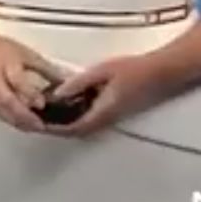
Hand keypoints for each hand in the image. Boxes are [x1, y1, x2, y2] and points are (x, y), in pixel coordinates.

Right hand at [0, 32, 65, 132]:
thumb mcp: (26, 53)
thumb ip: (44, 68)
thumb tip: (65, 81)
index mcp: (6, 64)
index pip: (17, 81)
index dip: (29, 93)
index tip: (42, 103)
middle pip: (7, 100)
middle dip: (24, 115)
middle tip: (40, 125)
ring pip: (1, 109)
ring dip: (17, 121)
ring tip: (33, 128)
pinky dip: (10, 120)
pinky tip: (21, 126)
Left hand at [43, 54, 170, 136]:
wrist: (162, 73)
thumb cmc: (135, 70)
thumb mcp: (101, 71)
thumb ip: (78, 83)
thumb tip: (57, 93)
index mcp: (102, 112)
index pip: (74, 128)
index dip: (54, 129)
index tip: (38, 123)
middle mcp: (107, 119)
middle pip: (77, 131)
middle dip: (57, 128)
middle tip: (39, 118)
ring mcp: (113, 117)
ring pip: (84, 127)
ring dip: (66, 123)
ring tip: (49, 112)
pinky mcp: (116, 111)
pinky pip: (92, 120)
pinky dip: (76, 116)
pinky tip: (69, 104)